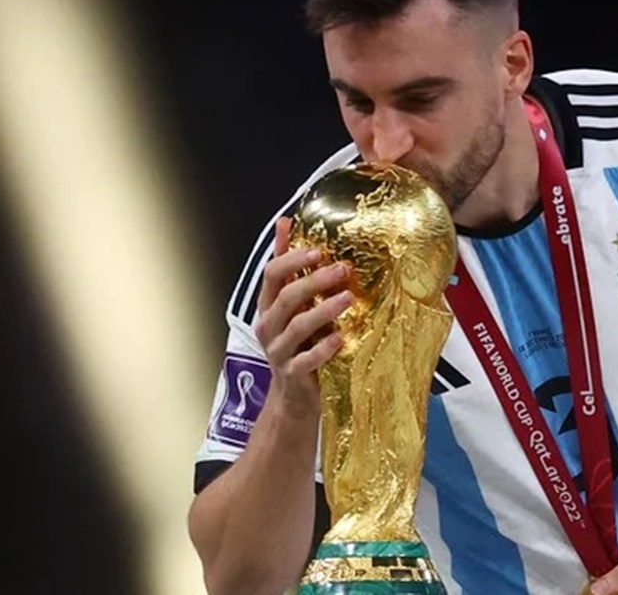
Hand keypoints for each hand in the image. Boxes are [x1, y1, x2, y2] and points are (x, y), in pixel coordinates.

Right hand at [253, 217, 352, 416]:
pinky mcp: (292, 374)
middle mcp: (269, 326)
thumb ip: (289, 266)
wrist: (295, 396)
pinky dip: (322, 349)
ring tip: (348, 298)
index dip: (292, 258)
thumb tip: (285, 222)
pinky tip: (340, 339)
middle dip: (314, 280)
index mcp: (269, 305)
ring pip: (297, 326)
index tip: (319, 248)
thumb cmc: (298, 343)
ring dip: (323, 310)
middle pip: (286, 297)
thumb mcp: (291, 304)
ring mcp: (279, 351)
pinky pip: (305, 360)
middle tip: (342, 269)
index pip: (272, 274)